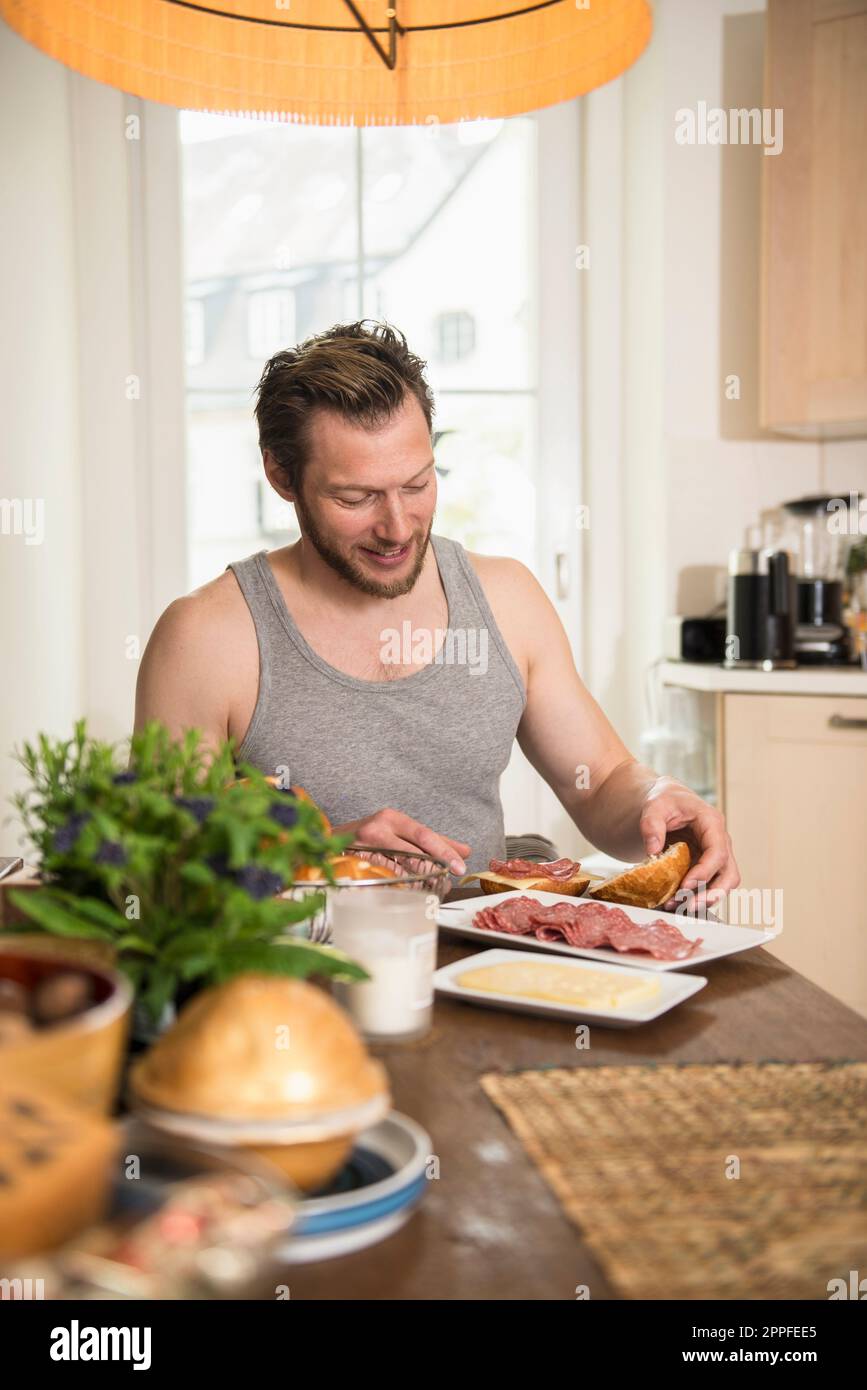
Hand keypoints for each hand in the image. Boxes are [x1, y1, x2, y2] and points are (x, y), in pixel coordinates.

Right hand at [331, 808, 470, 875]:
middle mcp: (378, 828)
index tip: (461, 863)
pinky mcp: (354, 862)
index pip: (424, 834)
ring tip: (436, 886)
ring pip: (399, 865)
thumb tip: (464, 850)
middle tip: (452, 875)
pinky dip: (399, 885)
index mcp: (392, 818)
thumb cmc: (368, 839)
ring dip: (421, 878)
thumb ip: (431, 841)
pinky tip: (411, 891)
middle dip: (437, 863)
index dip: (444, 850)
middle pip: (414, 848)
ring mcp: (364, 846)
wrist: (326, 843)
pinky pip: (382, 877)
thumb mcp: (399, 833)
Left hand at [639, 778, 739, 913]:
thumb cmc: (664, 800)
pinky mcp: (706, 867)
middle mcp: (720, 842)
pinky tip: (675, 903)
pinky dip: (695, 897)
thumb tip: (653, 851)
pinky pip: (708, 886)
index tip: (685, 885)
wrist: (667, 802)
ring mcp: (716, 856)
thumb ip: (651, 825)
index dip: (704, 872)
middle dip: (712, 894)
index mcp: (712, 823)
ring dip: (703, 900)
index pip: (717, 852)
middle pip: (729, 875)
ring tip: (676, 907)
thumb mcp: (654, 806)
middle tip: (688, 906)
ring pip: (723, 885)